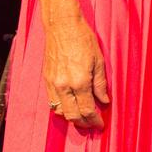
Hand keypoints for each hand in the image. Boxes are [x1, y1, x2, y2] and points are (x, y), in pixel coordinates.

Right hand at [44, 14, 109, 129]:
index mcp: (80, 81)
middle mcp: (64, 86)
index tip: (100, 125)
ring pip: (60, 111)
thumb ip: (101, 83)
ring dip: (71, 118)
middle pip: (72, 115)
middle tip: (92, 125)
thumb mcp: (99, 60)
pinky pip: (52, 101)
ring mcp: (53, 84)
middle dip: (83, 123)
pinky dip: (61, 108)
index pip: (87, 110)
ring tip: (82, 118)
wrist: (62, 26)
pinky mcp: (47, 79)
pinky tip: (70, 107)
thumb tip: (104, 100)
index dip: (94, 120)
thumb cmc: (83, 39)